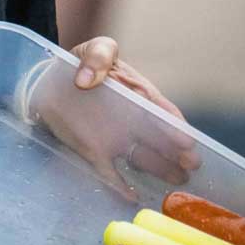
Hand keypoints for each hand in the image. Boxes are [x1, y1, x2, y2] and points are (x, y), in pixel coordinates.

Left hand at [28, 37, 201, 200]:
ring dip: (160, 169)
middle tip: (192, 165)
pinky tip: (131, 196)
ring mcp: (116, 138)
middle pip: (159, 139)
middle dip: (177, 152)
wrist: (52, 80)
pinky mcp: (95, 151)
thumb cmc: (81, 61)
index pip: (161, 111)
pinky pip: (109, 171)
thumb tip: (88, 78)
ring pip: (142, 157)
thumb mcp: (94, 49)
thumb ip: (99, 56)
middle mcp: (132, 119)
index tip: (187, 139)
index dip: (175, 125)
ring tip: (179, 180)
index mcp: (139, 93)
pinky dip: (119, 185)